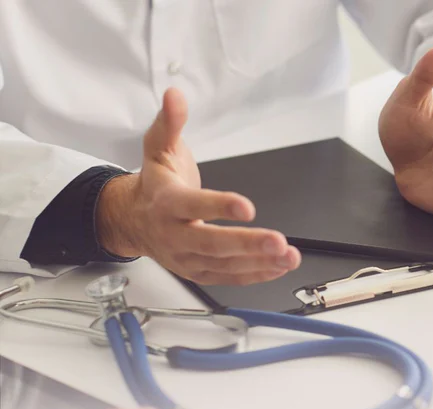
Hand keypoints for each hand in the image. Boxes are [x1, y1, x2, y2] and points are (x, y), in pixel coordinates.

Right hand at [95, 88, 300, 284]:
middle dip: (246, 244)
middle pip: (210, 243)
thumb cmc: (155, 183)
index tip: (247, 207)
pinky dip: (255, 274)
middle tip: (278, 241)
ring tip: (289, 256)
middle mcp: (173, 233)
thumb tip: (175, 95)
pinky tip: (279, 267)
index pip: (193, 206)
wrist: (132, 219)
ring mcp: (185, 257)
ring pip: (223, 264)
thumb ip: (170, 122)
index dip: (219, 207)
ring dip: (259, 262)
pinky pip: (228, 277)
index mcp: (166, 202)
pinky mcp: (197, 271)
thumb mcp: (159, 147)